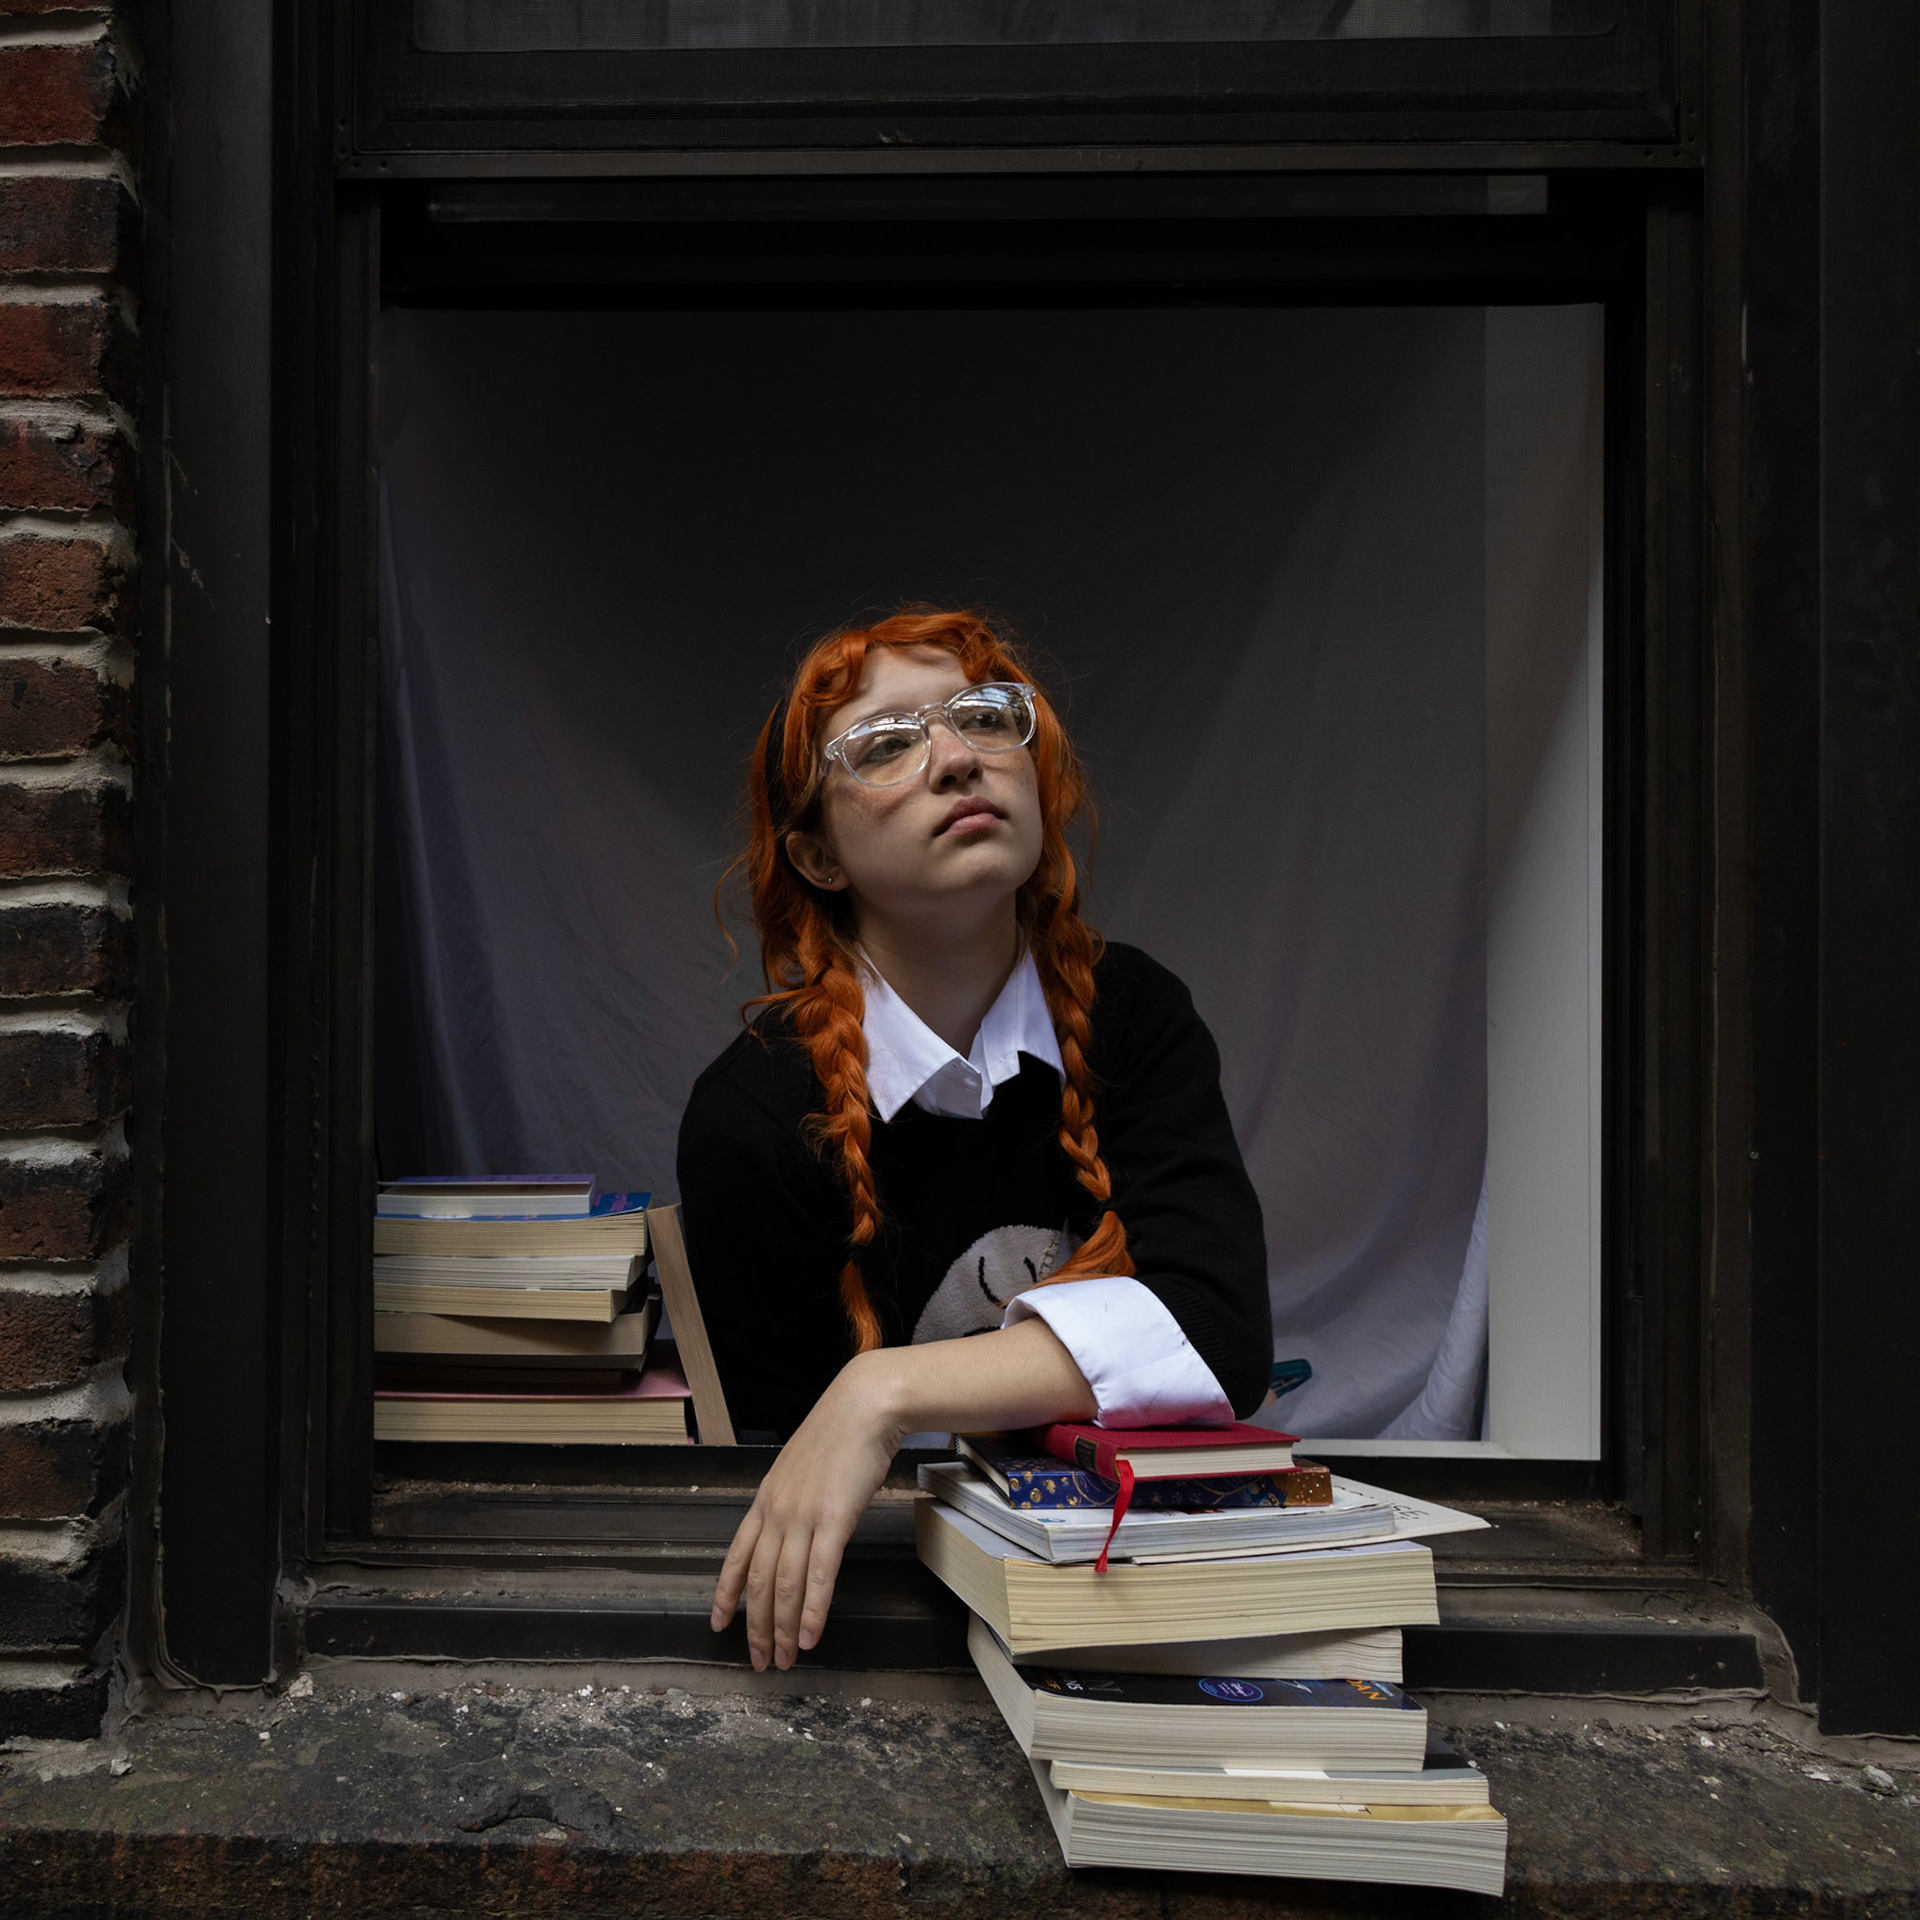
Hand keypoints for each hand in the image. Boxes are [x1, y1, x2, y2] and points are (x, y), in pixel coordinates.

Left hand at [709, 1348, 902, 1670]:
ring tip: (784, 1660)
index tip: (719, 1625)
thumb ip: (791, 1499)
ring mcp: (803, 1517)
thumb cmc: (838, 1433)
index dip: (726, 1595)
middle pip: (758, 1582)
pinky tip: (809, 1636)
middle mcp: (776, 1512)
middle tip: (759, 1661)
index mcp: (765, 1500)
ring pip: (784, 1585)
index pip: (736, 1557)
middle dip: (756, 1627)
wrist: (863, 1407)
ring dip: (782, 1629)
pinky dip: (812, 1611)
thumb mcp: (801, 1468)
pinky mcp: (834, 1520)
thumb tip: (792, 1527)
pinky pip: (819, 1575)